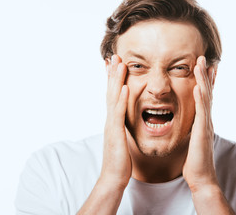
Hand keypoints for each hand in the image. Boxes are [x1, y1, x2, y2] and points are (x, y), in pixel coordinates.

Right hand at [100, 54, 130, 188]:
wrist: (113, 178)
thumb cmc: (119, 160)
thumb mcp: (121, 139)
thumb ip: (122, 127)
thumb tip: (124, 120)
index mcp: (113, 120)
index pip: (113, 95)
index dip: (114, 79)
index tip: (116, 64)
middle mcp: (110, 120)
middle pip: (111, 92)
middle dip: (113, 73)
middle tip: (115, 56)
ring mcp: (112, 125)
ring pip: (113, 98)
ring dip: (116, 80)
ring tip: (119, 63)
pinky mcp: (116, 134)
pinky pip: (119, 114)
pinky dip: (122, 99)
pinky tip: (125, 87)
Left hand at [182, 56, 217, 191]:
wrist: (201, 178)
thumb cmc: (195, 161)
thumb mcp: (192, 140)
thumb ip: (192, 129)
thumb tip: (189, 123)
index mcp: (202, 121)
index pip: (204, 97)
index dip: (204, 81)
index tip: (202, 67)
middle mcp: (206, 120)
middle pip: (207, 92)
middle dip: (205, 74)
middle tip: (203, 58)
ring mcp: (205, 124)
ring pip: (205, 97)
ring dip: (203, 79)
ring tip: (201, 63)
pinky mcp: (202, 131)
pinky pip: (201, 111)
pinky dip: (200, 97)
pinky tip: (197, 86)